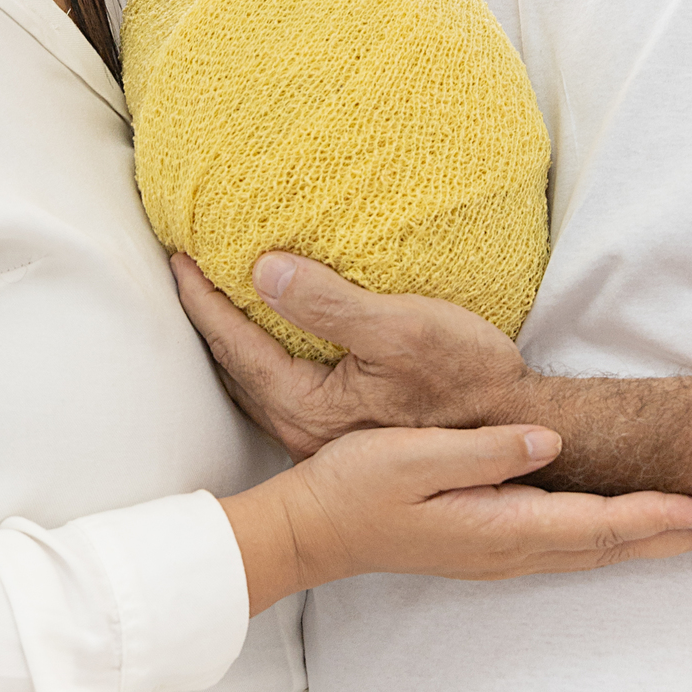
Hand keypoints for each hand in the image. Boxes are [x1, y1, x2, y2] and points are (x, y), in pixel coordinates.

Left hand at [173, 251, 531, 459]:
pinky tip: (276, 333)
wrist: (515, 429)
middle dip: (210, 318)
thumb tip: (263, 270)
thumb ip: (329, 302)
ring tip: (219, 296)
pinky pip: (285, 383)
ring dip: (237, 336)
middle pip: (237, 366)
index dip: (203, 298)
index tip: (177, 257)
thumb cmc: (464, 379)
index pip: (236, 344)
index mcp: (308, 405)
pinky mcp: (345, 429)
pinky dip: (267, 352)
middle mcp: (305, 429)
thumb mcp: (400, 328)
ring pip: (259, 378)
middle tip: (185, 271)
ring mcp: (324, 434)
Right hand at [219, 421, 691, 615]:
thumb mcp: (412, 456)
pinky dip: (614, 534)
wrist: (312, 529)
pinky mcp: (489, 539)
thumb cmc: (356, 486)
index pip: (600, 524)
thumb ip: (484, 452)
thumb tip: (548, 442)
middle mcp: (511, 546)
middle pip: (614, 545)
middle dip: (680, 537)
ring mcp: (501, 548)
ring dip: (653, 538)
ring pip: (597, 547)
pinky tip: (625, 525)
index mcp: (500, 525)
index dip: (661, 516)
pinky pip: (572, 541)